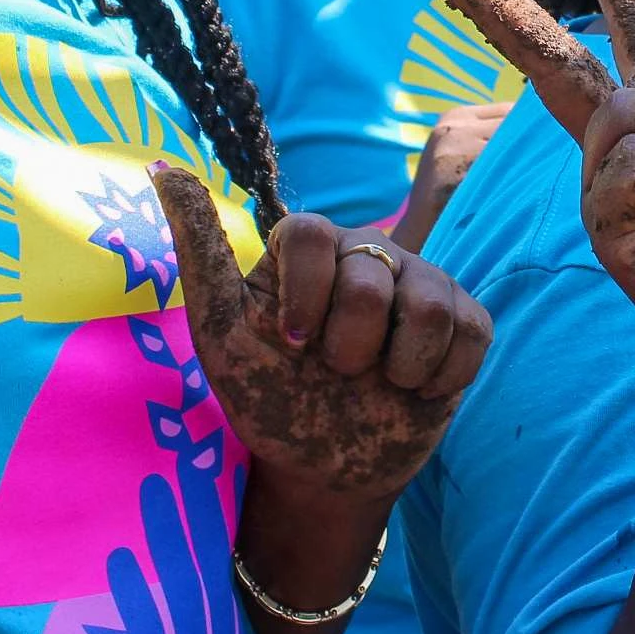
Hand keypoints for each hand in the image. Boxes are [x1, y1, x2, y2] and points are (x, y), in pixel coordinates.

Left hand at [152, 175, 490, 499]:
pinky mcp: (466, 320)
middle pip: (369, 276)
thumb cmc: (267, 394)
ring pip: (428, 305)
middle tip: (334, 372)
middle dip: (346, 346)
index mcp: (308, 246)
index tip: (291, 344)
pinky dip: (438, 378)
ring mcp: (423, 283)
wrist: (322, 465)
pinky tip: (414, 390)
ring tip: (377, 383)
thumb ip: (201, 251)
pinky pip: (471, 333)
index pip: (308, 233)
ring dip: (395, 367)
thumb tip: (163, 168)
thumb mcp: (221, 331)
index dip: (303, 296)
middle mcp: (369, 251)